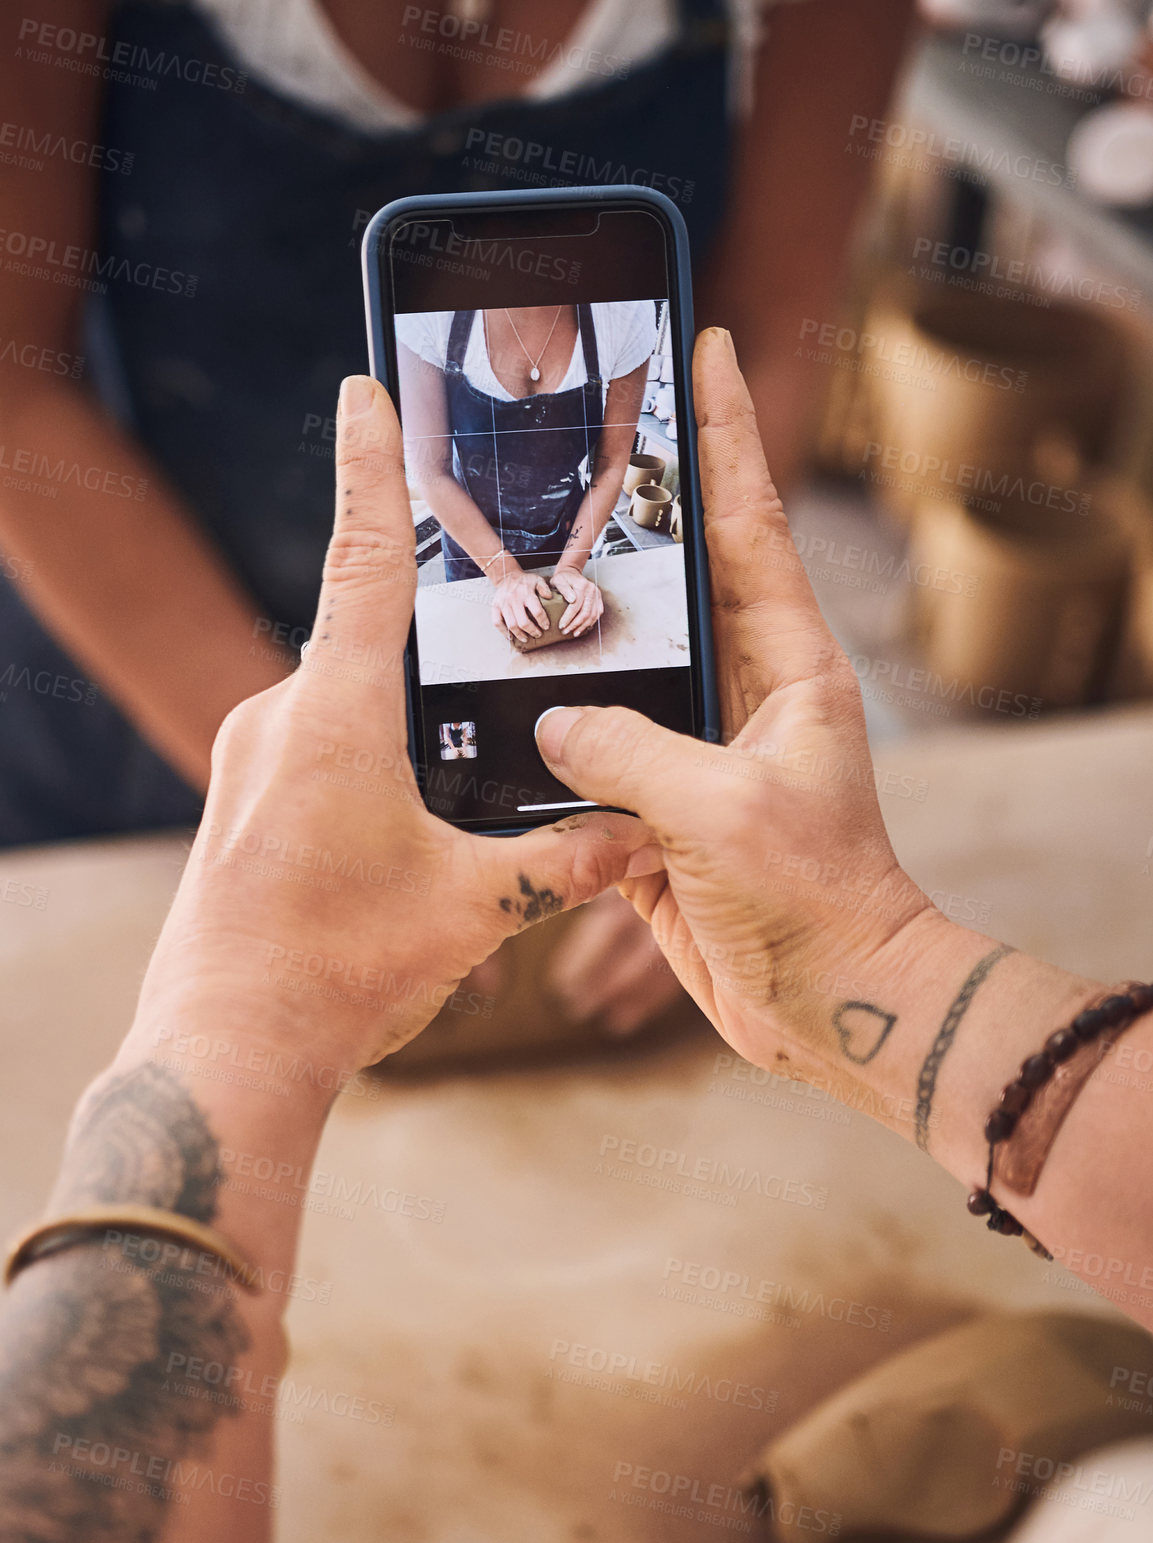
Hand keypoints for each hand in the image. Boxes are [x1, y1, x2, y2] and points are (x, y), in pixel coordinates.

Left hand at [133, 375, 646, 1082]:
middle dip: (423, 644)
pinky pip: (309, 747)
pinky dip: (359, 761)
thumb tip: (637, 836)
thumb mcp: (470, 910)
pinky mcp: (238, 801)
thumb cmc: (335, 972)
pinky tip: (394, 831)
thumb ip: (562, 862)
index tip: (365, 389)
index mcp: (336, 715)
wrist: (224, 1049)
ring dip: (395, 723)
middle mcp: (278, 717)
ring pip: (339, 702)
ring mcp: (247, 759)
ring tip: (442, 792)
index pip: (364, 562)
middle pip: (364, 640)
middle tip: (480, 662)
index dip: (372, 470)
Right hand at [489, 557, 551, 642]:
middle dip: (532, 631)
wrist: (507, 576)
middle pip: (523, 622)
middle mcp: (514, 599)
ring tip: (526, 638)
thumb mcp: (537, 580)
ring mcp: (503, 604)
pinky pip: (497, 623)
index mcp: (526, 593)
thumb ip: (544, 588)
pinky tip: (510, 637)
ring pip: (511, 625)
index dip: (543, 621)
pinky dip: (503, 632)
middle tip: (538, 634)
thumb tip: (549, 597)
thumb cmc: (524, 581)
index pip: (537, 611)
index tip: (546, 626)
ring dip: (520, 635)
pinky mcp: (495, 607)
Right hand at [535, 327, 931, 1081]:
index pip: (748, 519)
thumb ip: (630, 753)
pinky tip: (499, 708)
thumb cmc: (814, 900)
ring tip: (510, 563)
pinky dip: (552, 734)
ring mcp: (699, 754)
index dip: (724, 430)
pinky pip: (594, 756)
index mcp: (788, 666)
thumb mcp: (720, 811)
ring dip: (576, 628)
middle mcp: (745, 696)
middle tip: (572, 437)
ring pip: (625, 667)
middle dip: (630, 509)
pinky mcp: (660, 814)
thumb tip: (552, 722)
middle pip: (677, 578)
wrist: (831, 1003)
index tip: (705, 344)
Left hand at [552, 567, 603, 636]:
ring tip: (574, 633)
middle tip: (566, 631)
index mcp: (582, 586)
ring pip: (593, 615)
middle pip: (585, 613)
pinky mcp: (599, 598)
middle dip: (575, 625)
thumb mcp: (559, 580)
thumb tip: (572, 600)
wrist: (571, 572)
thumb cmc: (563, 578)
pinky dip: (591, 622)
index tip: (561, 626)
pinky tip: (584, 628)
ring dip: (583, 626)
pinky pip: (598, 613)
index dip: (568, 618)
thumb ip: (564, 589)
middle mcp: (592, 590)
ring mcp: (597, 595)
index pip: (575, 606)